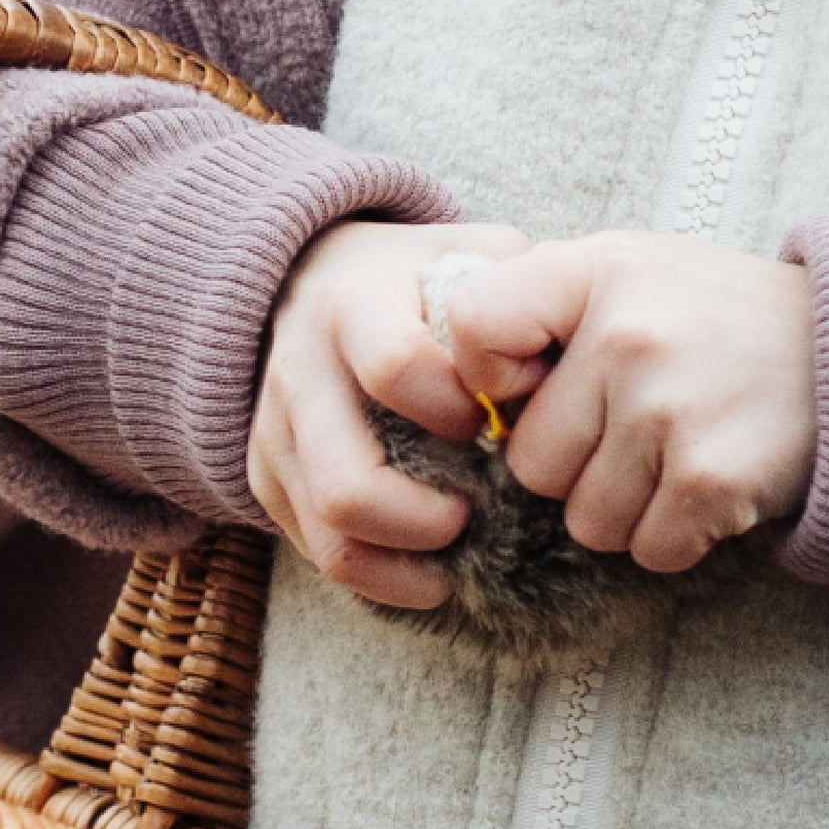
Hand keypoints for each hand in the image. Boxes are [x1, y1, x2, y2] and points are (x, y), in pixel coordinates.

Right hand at [247, 217, 528, 607]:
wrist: (317, 277)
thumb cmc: (417, 276)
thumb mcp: (469, 252)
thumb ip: (519, 289)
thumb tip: (562, 364)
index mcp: (354, 305)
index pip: (394, 368)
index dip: (453, 410)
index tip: (488, 420)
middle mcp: (301, 371)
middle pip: (348, 486)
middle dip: (425, 520)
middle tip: (473, 510)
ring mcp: (274, 432)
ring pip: (330, 538)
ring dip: (404, 563)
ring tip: (457, 546)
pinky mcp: (267, 478)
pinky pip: (317, 554)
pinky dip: (377, 576)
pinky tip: (427, 563)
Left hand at [443, 233, 817, 575]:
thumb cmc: (720, 317)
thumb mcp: (635, 270)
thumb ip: (549, 309)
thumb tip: (464, 391)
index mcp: (599, 268)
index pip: (474, 330)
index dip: (490, 377)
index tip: (537, 382)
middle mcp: (626, 333)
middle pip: (529, 458)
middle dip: (577, 461)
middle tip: (644, 419)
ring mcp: (669, 408)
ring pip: (584, 517)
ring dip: (628, 505)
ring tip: (683, 446)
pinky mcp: (710, 478)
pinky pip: (647, 548)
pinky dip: (677, 533)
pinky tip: (713, 478)